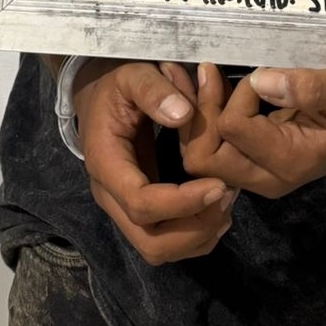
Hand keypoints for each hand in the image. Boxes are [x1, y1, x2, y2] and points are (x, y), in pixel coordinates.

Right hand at [73, 59, 237, 264]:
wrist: (98, 98)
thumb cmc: (116, 86)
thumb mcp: (131, 75)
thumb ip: (153, 89)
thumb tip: (183, 115)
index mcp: (106, 164)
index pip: (141, 204)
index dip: (182, 202)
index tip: (219, 184)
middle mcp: (111, 196)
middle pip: (151, 243)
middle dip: (195, 229)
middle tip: (227, 195)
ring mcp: (123, 209)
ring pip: (159, 250)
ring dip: (198, 235)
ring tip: (227, 200)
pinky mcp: (140, 212)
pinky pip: (167, 243)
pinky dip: (196, 235)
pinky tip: (217, 207)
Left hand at [171, 61, 325, 198]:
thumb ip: (308, 87)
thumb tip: (261, 80)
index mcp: (287, 161)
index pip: (232, 128)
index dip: (239, 95)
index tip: (261, 72)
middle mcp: (265, 176)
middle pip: (203, 157)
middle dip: (200, 113)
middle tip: (206, 68)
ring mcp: (257, 172)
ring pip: (201, 155)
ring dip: (197, 115)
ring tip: (196, 72)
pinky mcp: (252, 161)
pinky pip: (213, 148)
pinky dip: (205, 118)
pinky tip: (207, 85)